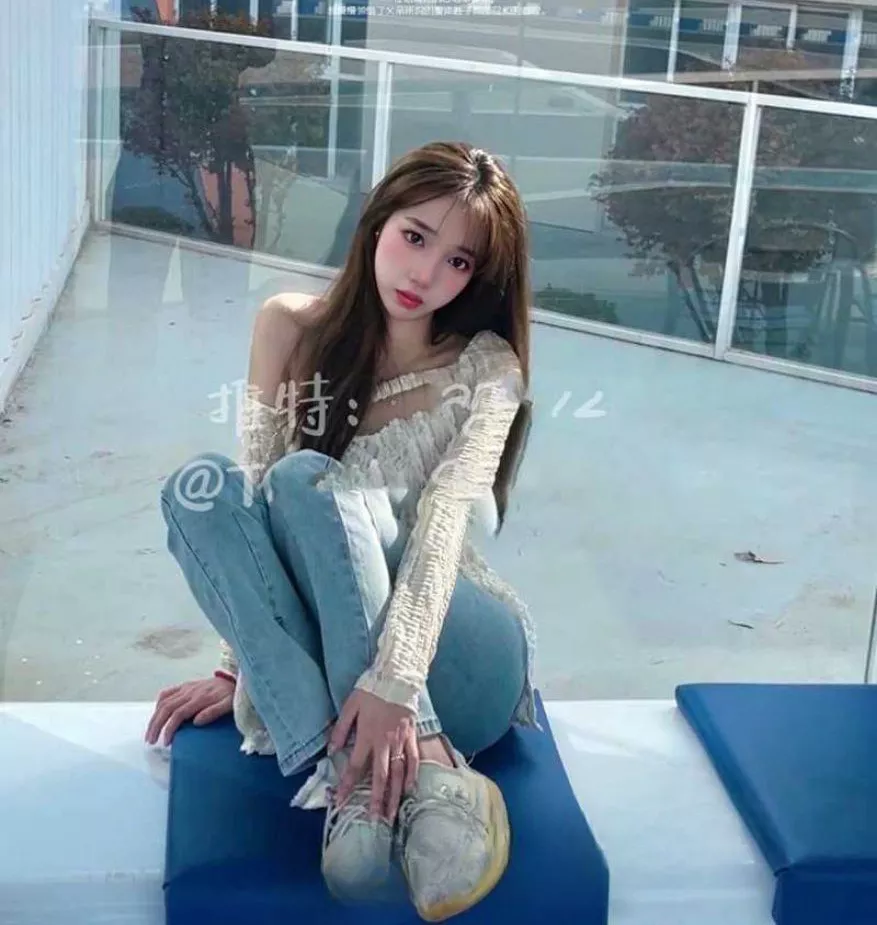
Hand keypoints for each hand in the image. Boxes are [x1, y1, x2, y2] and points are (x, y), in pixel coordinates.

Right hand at [144, 676, 233, 745]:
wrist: (234, 680)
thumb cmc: (231, 695)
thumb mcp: (228, 705)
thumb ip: (213, 712)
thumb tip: (196, 722)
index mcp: (200, 698)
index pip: (178, 714)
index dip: (170, 728)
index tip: (166, 742)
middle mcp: (190, 692)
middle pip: (166, 708)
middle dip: (156, 725)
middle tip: (151, 741)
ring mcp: (186, 688)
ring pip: (163, 701)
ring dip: (154, 717)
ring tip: (150, 733)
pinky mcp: (185, 686)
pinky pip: (167, 692)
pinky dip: (159, 703)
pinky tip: (156, 714)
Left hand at [329, 689, 418, 822]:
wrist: (397, 676)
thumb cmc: (371, 690)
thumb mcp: (350, 706)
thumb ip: (340, 729)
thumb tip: (331, 751)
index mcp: (367, 736)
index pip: (356, 766)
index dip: (348, 786)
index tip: (341, 802)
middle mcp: (385, 743)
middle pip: (381, 776)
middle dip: (377, 800)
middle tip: (374, 820)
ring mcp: (401, 741)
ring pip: (399, 773)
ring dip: (395, 795)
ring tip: (392, 814)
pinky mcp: (412, 736)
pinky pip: (414, 759)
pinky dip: (412, 775)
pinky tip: (409, 789)